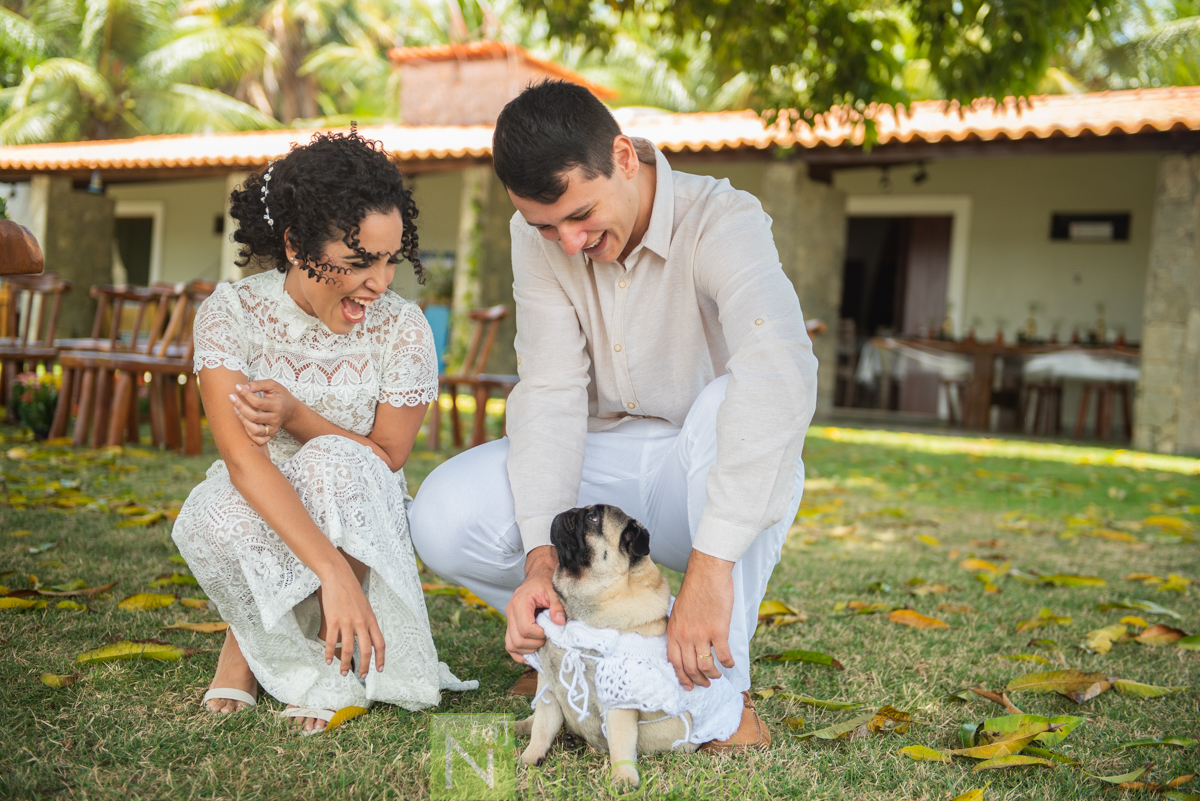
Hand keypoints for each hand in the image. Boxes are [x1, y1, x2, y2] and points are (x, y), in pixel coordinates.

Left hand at [229, 379, 298, 445]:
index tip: (238, 387)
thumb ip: (259, 384)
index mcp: (277, 405)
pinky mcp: (270, 435)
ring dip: (243, 420)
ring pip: (255, 430)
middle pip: (254, 417)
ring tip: (236, 409)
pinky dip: (249, 433)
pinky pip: (258, 440)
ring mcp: (273, 429)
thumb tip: (244, 387)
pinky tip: (245, 422)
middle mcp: (276, 419)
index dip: (246, 394)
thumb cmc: (280, 396)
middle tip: (232, 397)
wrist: (290, 410)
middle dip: (240, 406)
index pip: (258, 402)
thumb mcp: (273, 385)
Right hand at [316, 560, 384, 678]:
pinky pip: (332, 642)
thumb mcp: (365, 607)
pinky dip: (330, 653)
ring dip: (346, 664)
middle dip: (365, 666)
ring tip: (343, 673)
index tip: (379, 669)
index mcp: (371, 619)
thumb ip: (367, 622)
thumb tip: (366, 638)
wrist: (338, 577)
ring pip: (349, 649)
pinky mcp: (333, 620)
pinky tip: (328, 660)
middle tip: (362, 676)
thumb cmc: (352, 592)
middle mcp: (361, 622)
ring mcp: (347, 622)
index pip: (380, 643)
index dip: (380, 658)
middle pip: (366, 650)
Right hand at [504, 546, 565, 663]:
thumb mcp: (554, 591)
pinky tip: (532, 652)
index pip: (525, 628)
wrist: (537, 576)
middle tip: (547, 638)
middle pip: (517, 640)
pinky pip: (510, 645)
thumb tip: (559, 622)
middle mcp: (510, 612)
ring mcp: (509, 620)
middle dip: (534, 644)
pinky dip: (520, 653)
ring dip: (527, 649)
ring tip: (541, 642)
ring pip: (511, 645)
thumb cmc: (545, 582)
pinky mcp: (510, 626)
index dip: (539, 635)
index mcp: (520, 603)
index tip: (549, 631)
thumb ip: (557, 606)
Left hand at [667, 550, 735, 689]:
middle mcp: (685, 636)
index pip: (674, 662)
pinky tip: (730, 663)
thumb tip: (685, 644)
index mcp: (674, 631)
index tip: (688, 685)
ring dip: (713, 675)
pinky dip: (728, 663)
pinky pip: (723, 655)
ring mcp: (701, 634)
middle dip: (698, 680)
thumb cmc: (695, 588)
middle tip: (705, 684)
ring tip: (718, 675)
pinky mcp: (718, 631)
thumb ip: (680, 629)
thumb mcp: (679, 611)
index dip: (681, 677)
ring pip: (706, 666)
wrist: (707, 573)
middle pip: (690, 668)